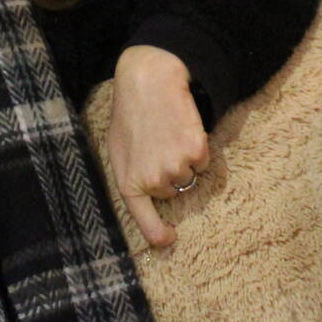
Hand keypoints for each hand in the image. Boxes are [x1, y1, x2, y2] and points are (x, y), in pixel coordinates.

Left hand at [106, 45, 209, 247]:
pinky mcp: (195, 153)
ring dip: (185, 159)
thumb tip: (147, 190)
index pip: (146, 222)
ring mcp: (175, 168)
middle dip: (170, 173)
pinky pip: (203, 162)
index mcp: (129, 183)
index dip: (158, 235)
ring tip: (169, 134)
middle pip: (173, 191)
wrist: (149, 82)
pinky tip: (183, 129)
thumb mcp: (118, 148)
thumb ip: (132, 174)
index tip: (169, 239)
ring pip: (190, 175)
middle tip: (159, 145)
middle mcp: (154, 182)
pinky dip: (199, 148)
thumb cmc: (130, 113)